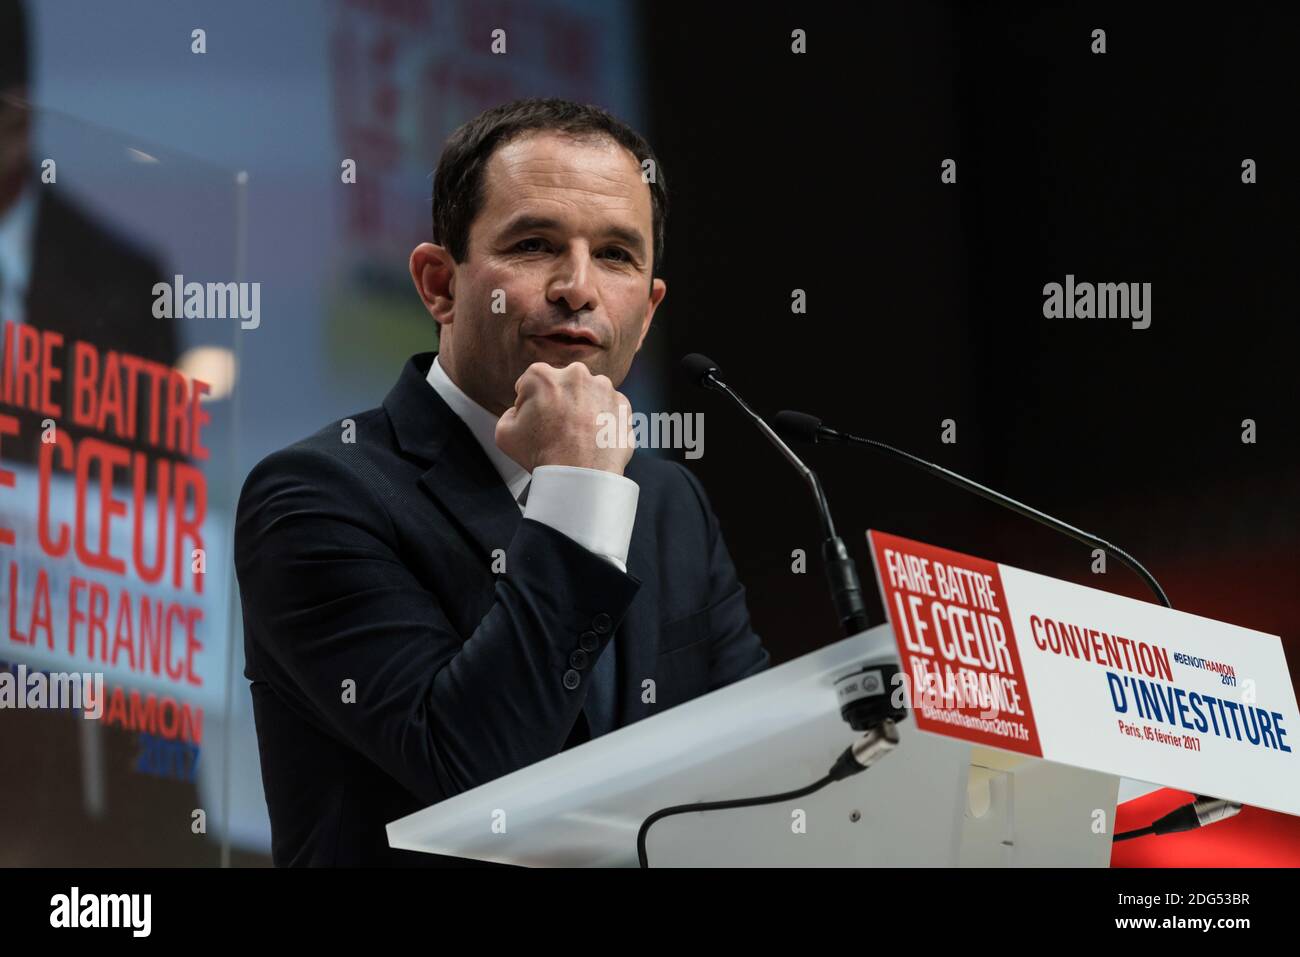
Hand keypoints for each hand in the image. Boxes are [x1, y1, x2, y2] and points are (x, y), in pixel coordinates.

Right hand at [495, 361, 633, 474]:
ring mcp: (603, 387)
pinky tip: (594, 436)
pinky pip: (609, 406)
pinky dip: (603, 417)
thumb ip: (509, 413)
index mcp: (542, 376)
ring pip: (588, 392)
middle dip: (559, 400)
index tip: (535, 419)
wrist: (580, 477)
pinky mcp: (623, 403)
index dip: (530, 402)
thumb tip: (520, 411)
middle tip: (558, 428)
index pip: (531, 382)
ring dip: (583, 407)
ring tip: (578, 434)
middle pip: (562, 384)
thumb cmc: (543, 456)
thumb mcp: (504, 434)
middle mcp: (575, 374)